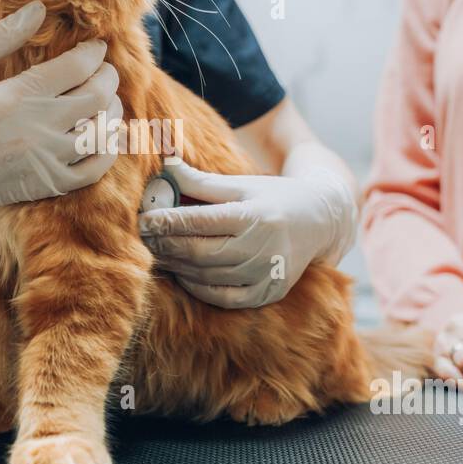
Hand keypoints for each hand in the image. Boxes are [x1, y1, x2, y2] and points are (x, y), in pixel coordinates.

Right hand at [0, 1, 121, 248]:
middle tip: (104, 69)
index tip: (96, 46)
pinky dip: (107, 151)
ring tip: (107, 98)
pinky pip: (94, 170)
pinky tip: (104, 135)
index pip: (78, 67)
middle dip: (108, 77)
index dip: (94, 52)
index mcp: (18, 96)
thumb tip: (39, 10)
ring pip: (102, 133)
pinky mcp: (47, 184)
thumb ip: (0, 37)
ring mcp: (45, 161)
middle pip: (98, 97)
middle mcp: (38, 129)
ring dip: (112, 110)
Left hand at [138, 161, 355, 308]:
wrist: (319, 222)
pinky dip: (197, 286)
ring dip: (176, 265)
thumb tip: (164, 166)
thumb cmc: (273, 197)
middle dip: (166, 244)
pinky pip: (222, 297)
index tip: (143, 219)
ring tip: (156, 252)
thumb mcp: (241, 184)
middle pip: (199, 252)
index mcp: (254, 216)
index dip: (167, 222)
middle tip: (143, 237)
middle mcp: (261, 248)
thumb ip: (200, 181)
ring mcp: (265, 275)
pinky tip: (182, 272)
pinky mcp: (266, 293)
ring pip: (206, 276)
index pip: (200, 222)